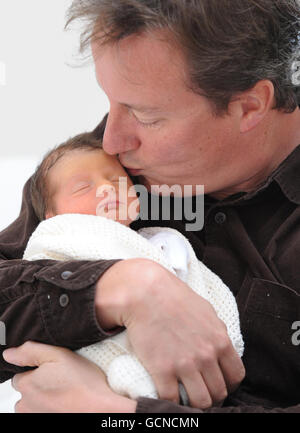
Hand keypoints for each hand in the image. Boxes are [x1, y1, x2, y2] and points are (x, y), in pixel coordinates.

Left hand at [2, 341, 136, 412]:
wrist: (101, 408)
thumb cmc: (84, 383)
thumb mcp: (59, 355)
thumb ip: (30, 351)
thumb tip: (9, 354)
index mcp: (27, 385)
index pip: (20, 375)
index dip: (37, 370)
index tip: (53, 370)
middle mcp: (26, 405)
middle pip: (26, 392)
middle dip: (38, 386)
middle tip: (61, 380)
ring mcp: (36, 416)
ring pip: (33, 405)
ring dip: (44, 399)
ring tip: (65, 393)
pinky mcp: (46, 422)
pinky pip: (43, 412)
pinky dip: (51, 409)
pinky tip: (66, 403)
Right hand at [96, 259, 244, 408]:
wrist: (145, 293)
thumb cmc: (174, 298)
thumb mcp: (206, 311)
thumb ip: (217, 332)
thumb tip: (222, 346)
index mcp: (220, 340)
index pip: (236, 376)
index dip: (228, 383)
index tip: (217, 383)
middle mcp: (206, 356)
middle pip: (219, 392)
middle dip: (212, 395)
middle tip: (199, 390)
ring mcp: (185, 364)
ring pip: (200, 402)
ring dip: (194, 403)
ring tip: (185, 395)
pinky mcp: (162, 370)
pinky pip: (172, 399)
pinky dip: (171, 401)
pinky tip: (167, 393)